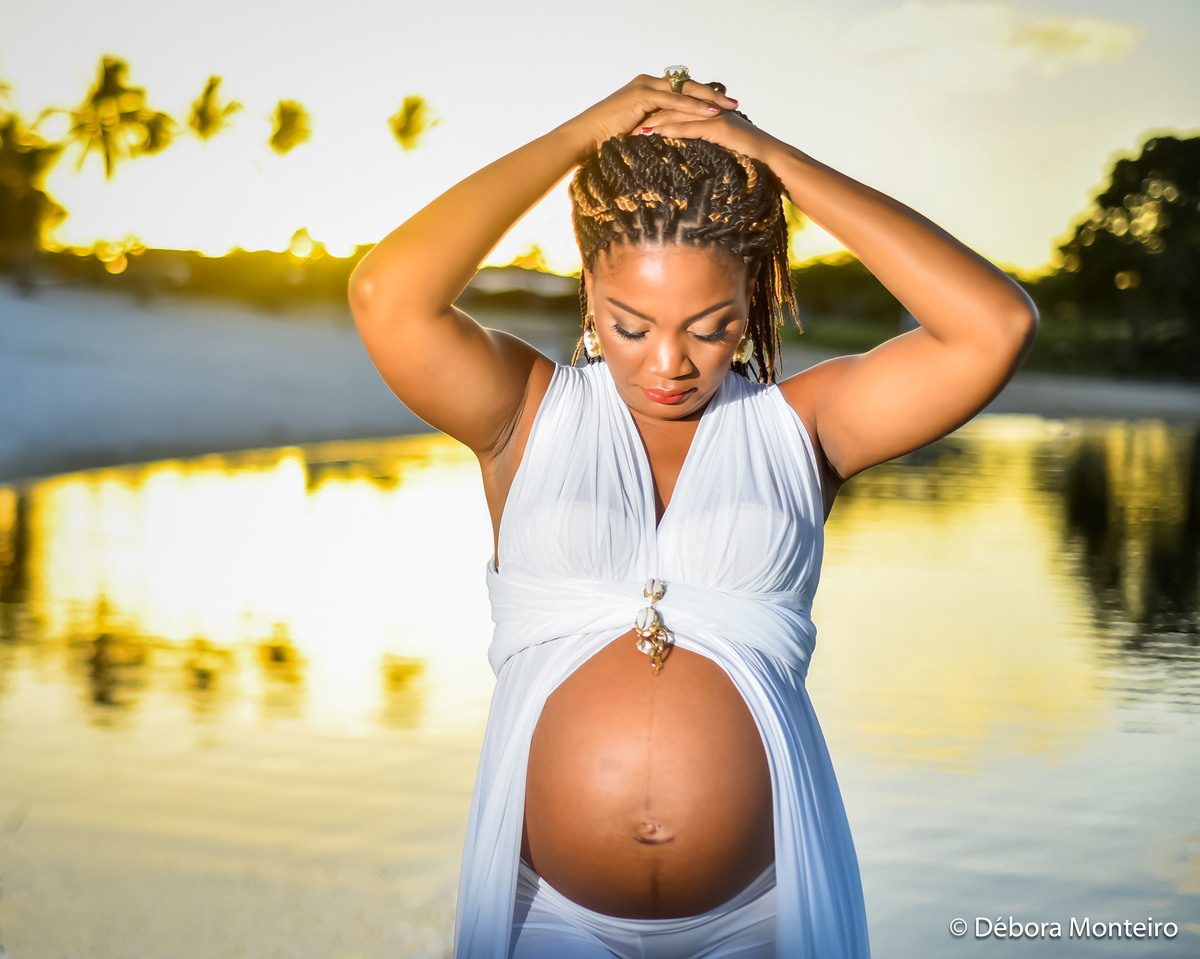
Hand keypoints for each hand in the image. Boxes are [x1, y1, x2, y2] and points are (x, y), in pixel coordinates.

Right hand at [567, 75, 738, 155]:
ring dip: (708, 99)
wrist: (585, 137)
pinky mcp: (642, 95)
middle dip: (712, 96)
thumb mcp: (637, 134)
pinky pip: (674, 101)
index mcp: (648, 90)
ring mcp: (645, 87)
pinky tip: (710, 113)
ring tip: (728, 108)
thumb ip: (654, 131)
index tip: (722, 106)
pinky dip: (693, 107)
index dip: (703, 98)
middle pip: (688, 86)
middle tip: (733, 104)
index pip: (682, 90)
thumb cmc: (606, 141)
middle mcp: (648, 83)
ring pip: (685, 90)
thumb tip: (669, 143)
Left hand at [635, 105, 780, 165]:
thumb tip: (685, 157)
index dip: (653, 116)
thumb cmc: (747, 160)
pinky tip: (656, 135)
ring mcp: (713, 116)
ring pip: (678, 115)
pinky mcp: (719, 127)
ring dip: (654, 123)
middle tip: (626, 127)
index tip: (633, 126)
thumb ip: (702, 147)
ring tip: (634, 132)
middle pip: (671, 108)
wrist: (770, 160)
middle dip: (647, 117)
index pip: (674, 110)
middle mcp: (708, 110)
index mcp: (706, 114)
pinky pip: (690, 127)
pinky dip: (671, 130)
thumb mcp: (719, 150)